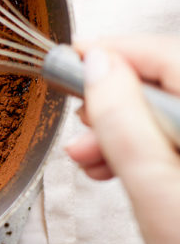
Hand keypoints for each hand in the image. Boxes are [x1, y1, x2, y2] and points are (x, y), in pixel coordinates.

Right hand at [65, 36, 179, 243]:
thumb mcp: (154, 191)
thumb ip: (123, 122)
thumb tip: (99, 66)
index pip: (168, 55)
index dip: (116, 52)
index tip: (73, 58)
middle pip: (170, 82)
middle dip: (116, 101)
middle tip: (79, 125)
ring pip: (171, 113)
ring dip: (126, 129)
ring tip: (91, 160)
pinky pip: (176, 139)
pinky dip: (147, 149)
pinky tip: (120, 169)